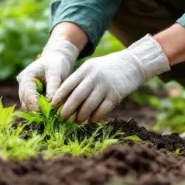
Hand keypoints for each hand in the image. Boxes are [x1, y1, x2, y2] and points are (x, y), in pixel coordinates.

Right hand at [16, 38, 79, 110]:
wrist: (55, 60)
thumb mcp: (56, 72)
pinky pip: (32, 106)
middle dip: (35, 109)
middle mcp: (22, 84)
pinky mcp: (29, 96)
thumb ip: (53, 86)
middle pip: (25, 101)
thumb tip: (51, 103)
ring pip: (27, 105)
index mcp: (26, 76)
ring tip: (50, 114)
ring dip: (37, 111)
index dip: (34, 103)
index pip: (27, 93)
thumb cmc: (56, 64)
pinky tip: (49, 112)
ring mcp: (24, 91)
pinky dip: (39, 109)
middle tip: (49, 116)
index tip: (43, 112)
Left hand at [51, 34, 169, 123]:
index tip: (52, 106)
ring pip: (89, 105)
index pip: (68, 84)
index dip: (59, 96)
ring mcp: (105, 86)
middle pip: (76, 96)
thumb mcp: (92, 67)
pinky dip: (96, 116)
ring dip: (81, 116)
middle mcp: (94, 77)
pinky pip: (103, 109)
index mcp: (85, 69)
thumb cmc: (108, 68)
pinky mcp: (115, 94)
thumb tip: (65, 97)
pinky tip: (92, 120)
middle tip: (61, 118)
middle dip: (67, 109)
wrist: (133, 63)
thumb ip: (80, 79)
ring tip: (77, 121)